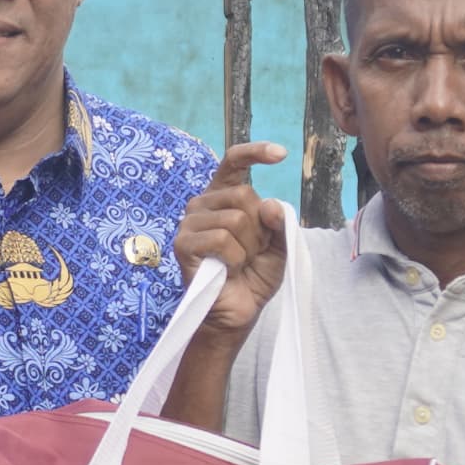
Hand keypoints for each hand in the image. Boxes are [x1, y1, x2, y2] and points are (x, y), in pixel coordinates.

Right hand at [174, 142, 290, 335]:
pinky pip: (222, 239)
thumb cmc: (254, 276)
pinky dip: (235, 258)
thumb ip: (279, 221)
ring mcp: (190, 222)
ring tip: (240, 263)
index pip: (234, 162)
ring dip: (249, 247)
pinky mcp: (183, 244)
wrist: (238, 311)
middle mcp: (203, 203)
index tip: (281, 154)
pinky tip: (228, 269)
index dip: (255, 153)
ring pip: (236, 218)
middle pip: (244, 195)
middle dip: (260, 228)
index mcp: (224, 196)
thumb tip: (269, 205)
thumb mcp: (279, 245)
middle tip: (253, 252)